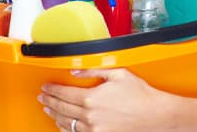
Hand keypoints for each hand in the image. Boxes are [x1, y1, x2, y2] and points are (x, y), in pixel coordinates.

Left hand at [39, 67, 170, 131]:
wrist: (153, 115)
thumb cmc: (140, 94)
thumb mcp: (118, 74)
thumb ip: (94, 70)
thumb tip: (75, 70)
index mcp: (92, 98)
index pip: (63, 93)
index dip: (52, 89)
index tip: (46, 86)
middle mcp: (89, 116)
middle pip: (61, 109)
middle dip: (49, 101)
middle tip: (43, 96)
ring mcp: (93, 130)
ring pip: (65, 123)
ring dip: (54, 115)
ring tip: (49, 108)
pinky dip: (65, 128)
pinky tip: (63, 123)